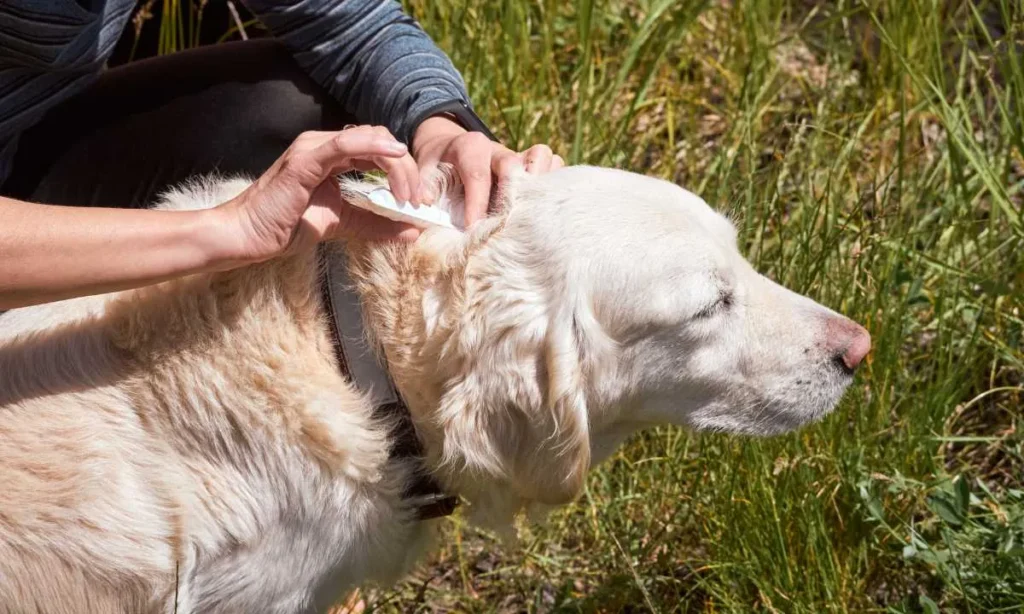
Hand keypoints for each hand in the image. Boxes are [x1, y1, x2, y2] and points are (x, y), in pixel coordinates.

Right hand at [213, 126, 421, 266]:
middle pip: (380, 141)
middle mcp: (323, 145)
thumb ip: (376, 224)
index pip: (379, 149)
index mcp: (332, 156)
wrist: (247, 236)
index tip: (419, 201)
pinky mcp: (303, 160)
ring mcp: (312, 148)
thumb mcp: (343, 224)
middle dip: (407, 169)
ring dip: (397, 166)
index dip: (405, 170)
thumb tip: (413, 231)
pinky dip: (373, 147)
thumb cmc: (286, 226)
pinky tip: (394, 156)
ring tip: (408, 196)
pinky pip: (343, 145)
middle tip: (419, 200)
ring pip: (369, 139)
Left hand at [411, 116, 563, 225]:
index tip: (473, 228)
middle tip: (506, 222)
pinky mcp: (531, 165)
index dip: (477, 203)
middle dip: (511, 194)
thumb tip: (423, 204)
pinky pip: (554, 164)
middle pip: (513, 163)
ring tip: (534, 209)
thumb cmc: (437, 165)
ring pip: (541, 156)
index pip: (477, 174)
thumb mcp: (423, 171)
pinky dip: (554, 182)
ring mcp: (518, 155)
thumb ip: (423, 186)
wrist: (449, 148)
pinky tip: (545, 206)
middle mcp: (497, 149)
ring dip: (541, 182)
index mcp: (469, 147)